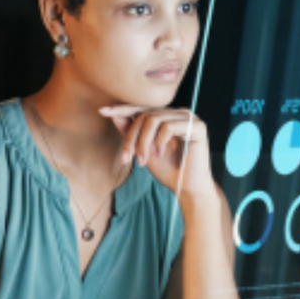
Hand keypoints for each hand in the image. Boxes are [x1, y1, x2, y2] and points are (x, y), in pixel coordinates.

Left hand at [99, 105, 215, 199]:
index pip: (142, 108)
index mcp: (167, 117)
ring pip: (155, 119)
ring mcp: (188, 118)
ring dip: (143, 142)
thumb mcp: (143, 151)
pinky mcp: (197, 127)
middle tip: (125, 158)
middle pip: (145, 114)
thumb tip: (115, 115)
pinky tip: (160, 154)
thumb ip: (132, 133)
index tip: (102, 111)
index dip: (122, 109)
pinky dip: (159, 142)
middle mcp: (178, 114)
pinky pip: (169, 126)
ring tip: (142, 160)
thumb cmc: (168, 171)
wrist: (187, 189)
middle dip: (131, 136)